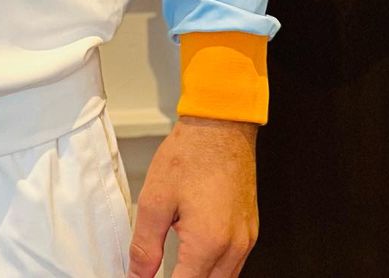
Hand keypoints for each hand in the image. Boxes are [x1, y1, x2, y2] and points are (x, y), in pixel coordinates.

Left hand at [128, 116, 258, 277]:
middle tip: (161, 270)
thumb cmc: (191, 153)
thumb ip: (145, 245)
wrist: (221, 125)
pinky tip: (196, 256)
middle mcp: (233, 247)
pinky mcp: (250, 231)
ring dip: (199, 277)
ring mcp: (246, 240)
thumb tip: (138, 275)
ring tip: (177, 265)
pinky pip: (234, 265)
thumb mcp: (155, 198)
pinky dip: (213, 268)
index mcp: (208, 243)